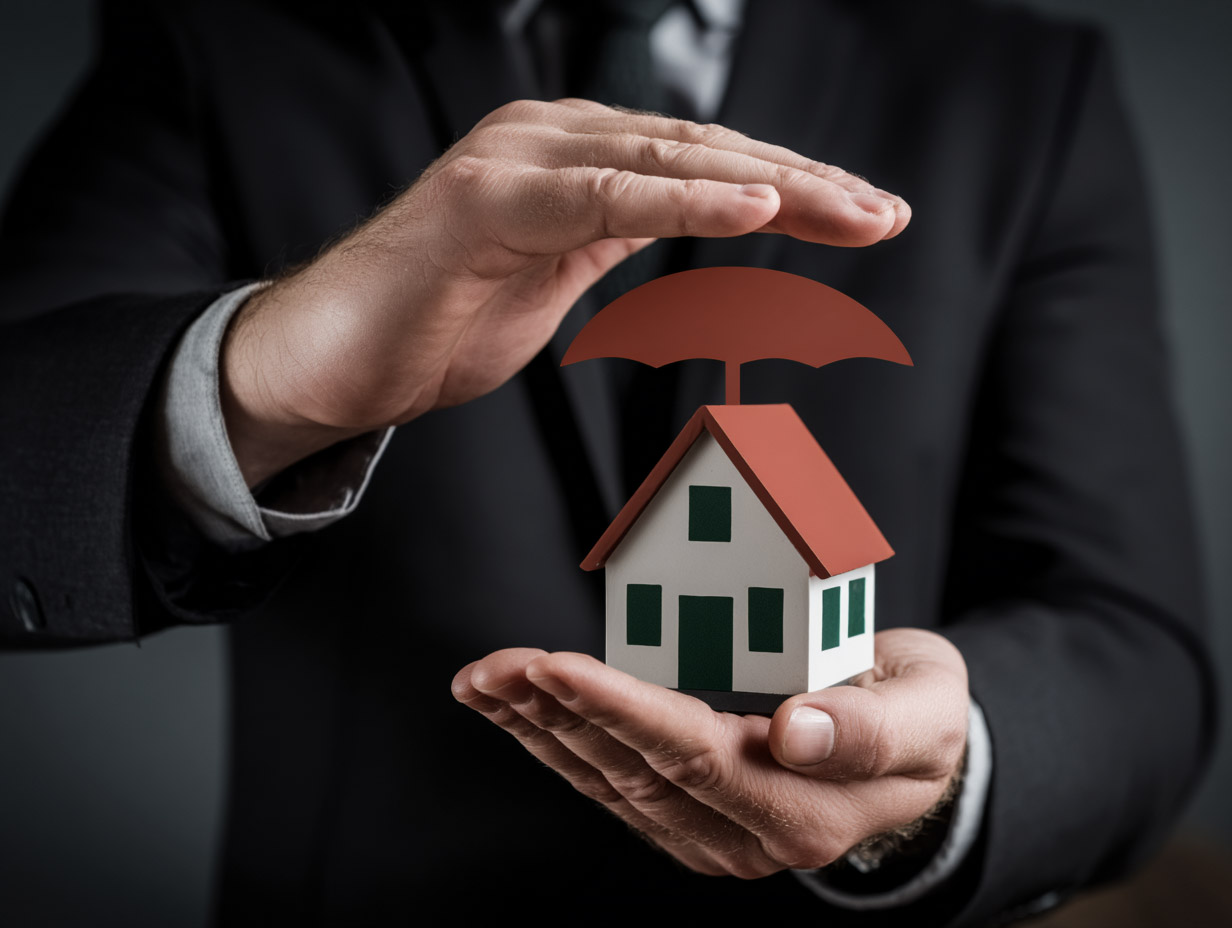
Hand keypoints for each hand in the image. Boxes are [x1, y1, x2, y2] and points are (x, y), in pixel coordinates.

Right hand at [219, 98, 910, 484]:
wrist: (336, 357)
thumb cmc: (439, 322)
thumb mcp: (553, 274)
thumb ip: (614, 236)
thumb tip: (682, 224)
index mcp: (573, 157)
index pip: (702, 164)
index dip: (789, 187)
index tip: (864, 215)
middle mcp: (552, 139)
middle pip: (702, 153)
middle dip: (804, 184)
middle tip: (886, 212)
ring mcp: (517, 159)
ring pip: (667, 160)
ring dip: (769, 187)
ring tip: (852, 211)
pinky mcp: (486, 198)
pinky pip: (602, 196)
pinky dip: (682, 201)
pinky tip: (753, 206)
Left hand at [452, 628, 966, 877]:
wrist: (915, 759)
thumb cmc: (921, 718)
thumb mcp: (925, 712)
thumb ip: (866, 729)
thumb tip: (792, 732)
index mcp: (802, 810)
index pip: (692, 755)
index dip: (620, 709)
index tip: (555, 666)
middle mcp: (744, 834)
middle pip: (632, 770)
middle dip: (556, 714)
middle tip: (493, 667)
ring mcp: (708, 832)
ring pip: (607, 780)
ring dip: (538, 729)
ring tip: (483, 683)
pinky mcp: (685, 816)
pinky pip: (608, 781)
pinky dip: (555, 741)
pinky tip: (515, 708)